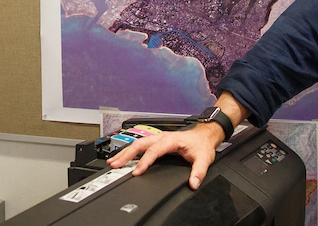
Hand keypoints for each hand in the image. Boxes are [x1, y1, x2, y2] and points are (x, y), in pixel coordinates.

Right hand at [107, 123, 224, 189]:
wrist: (204, 135)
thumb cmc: (201, 144)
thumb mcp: (204, 158)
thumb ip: (198, 172)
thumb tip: (192, 183)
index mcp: (171, 140)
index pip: (153, 151)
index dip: (144, 161)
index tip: (137, 171)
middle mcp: (162, 137)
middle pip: (139, 144)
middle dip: (126, 154)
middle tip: (115, 164)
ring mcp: (158, 138)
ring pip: (137, 143)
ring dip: (125, 152)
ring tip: (113, 162)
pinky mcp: (157, 141)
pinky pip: (140, 145)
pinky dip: (129, 151)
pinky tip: (123, 157)